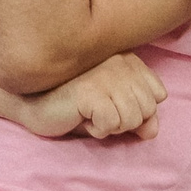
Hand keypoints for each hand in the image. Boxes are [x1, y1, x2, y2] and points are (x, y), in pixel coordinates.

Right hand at [6, 52, 166, 139]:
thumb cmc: (73, 106)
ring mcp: (105, 75)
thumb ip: (139, 116)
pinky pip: (111, 124)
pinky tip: (79, 116)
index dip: (138, 110)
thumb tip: (152, 131)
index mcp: (128, 60)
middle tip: (97, 111)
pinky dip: (97, 129)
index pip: (158, 95)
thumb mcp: (113, 111)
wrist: (32, 102)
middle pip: (147, 109)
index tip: (111, 104)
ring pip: (132, 119)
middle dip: (124, 121)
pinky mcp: (90, 91)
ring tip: (88, 113)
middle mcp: (119, 62)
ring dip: (110, 126)